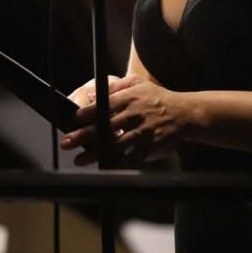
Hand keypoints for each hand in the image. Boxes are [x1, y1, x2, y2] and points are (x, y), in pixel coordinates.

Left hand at [60, 75, 190, 165]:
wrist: (184, 114)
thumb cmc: (157, 98)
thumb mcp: (138, 83)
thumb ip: (117, 86)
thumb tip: (96, 91)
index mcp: (130, 99)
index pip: (104, 106)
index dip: (87, 113)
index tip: (74, 120)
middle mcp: (135, 115)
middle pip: (105, 127)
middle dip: (83, 136)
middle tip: (67, 142)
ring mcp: (142, 133)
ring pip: (114, 146)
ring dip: (95, 154)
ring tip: (79, 160)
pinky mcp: (150, 147)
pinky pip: (130, 158)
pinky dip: (116, 165)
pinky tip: (103, 168)